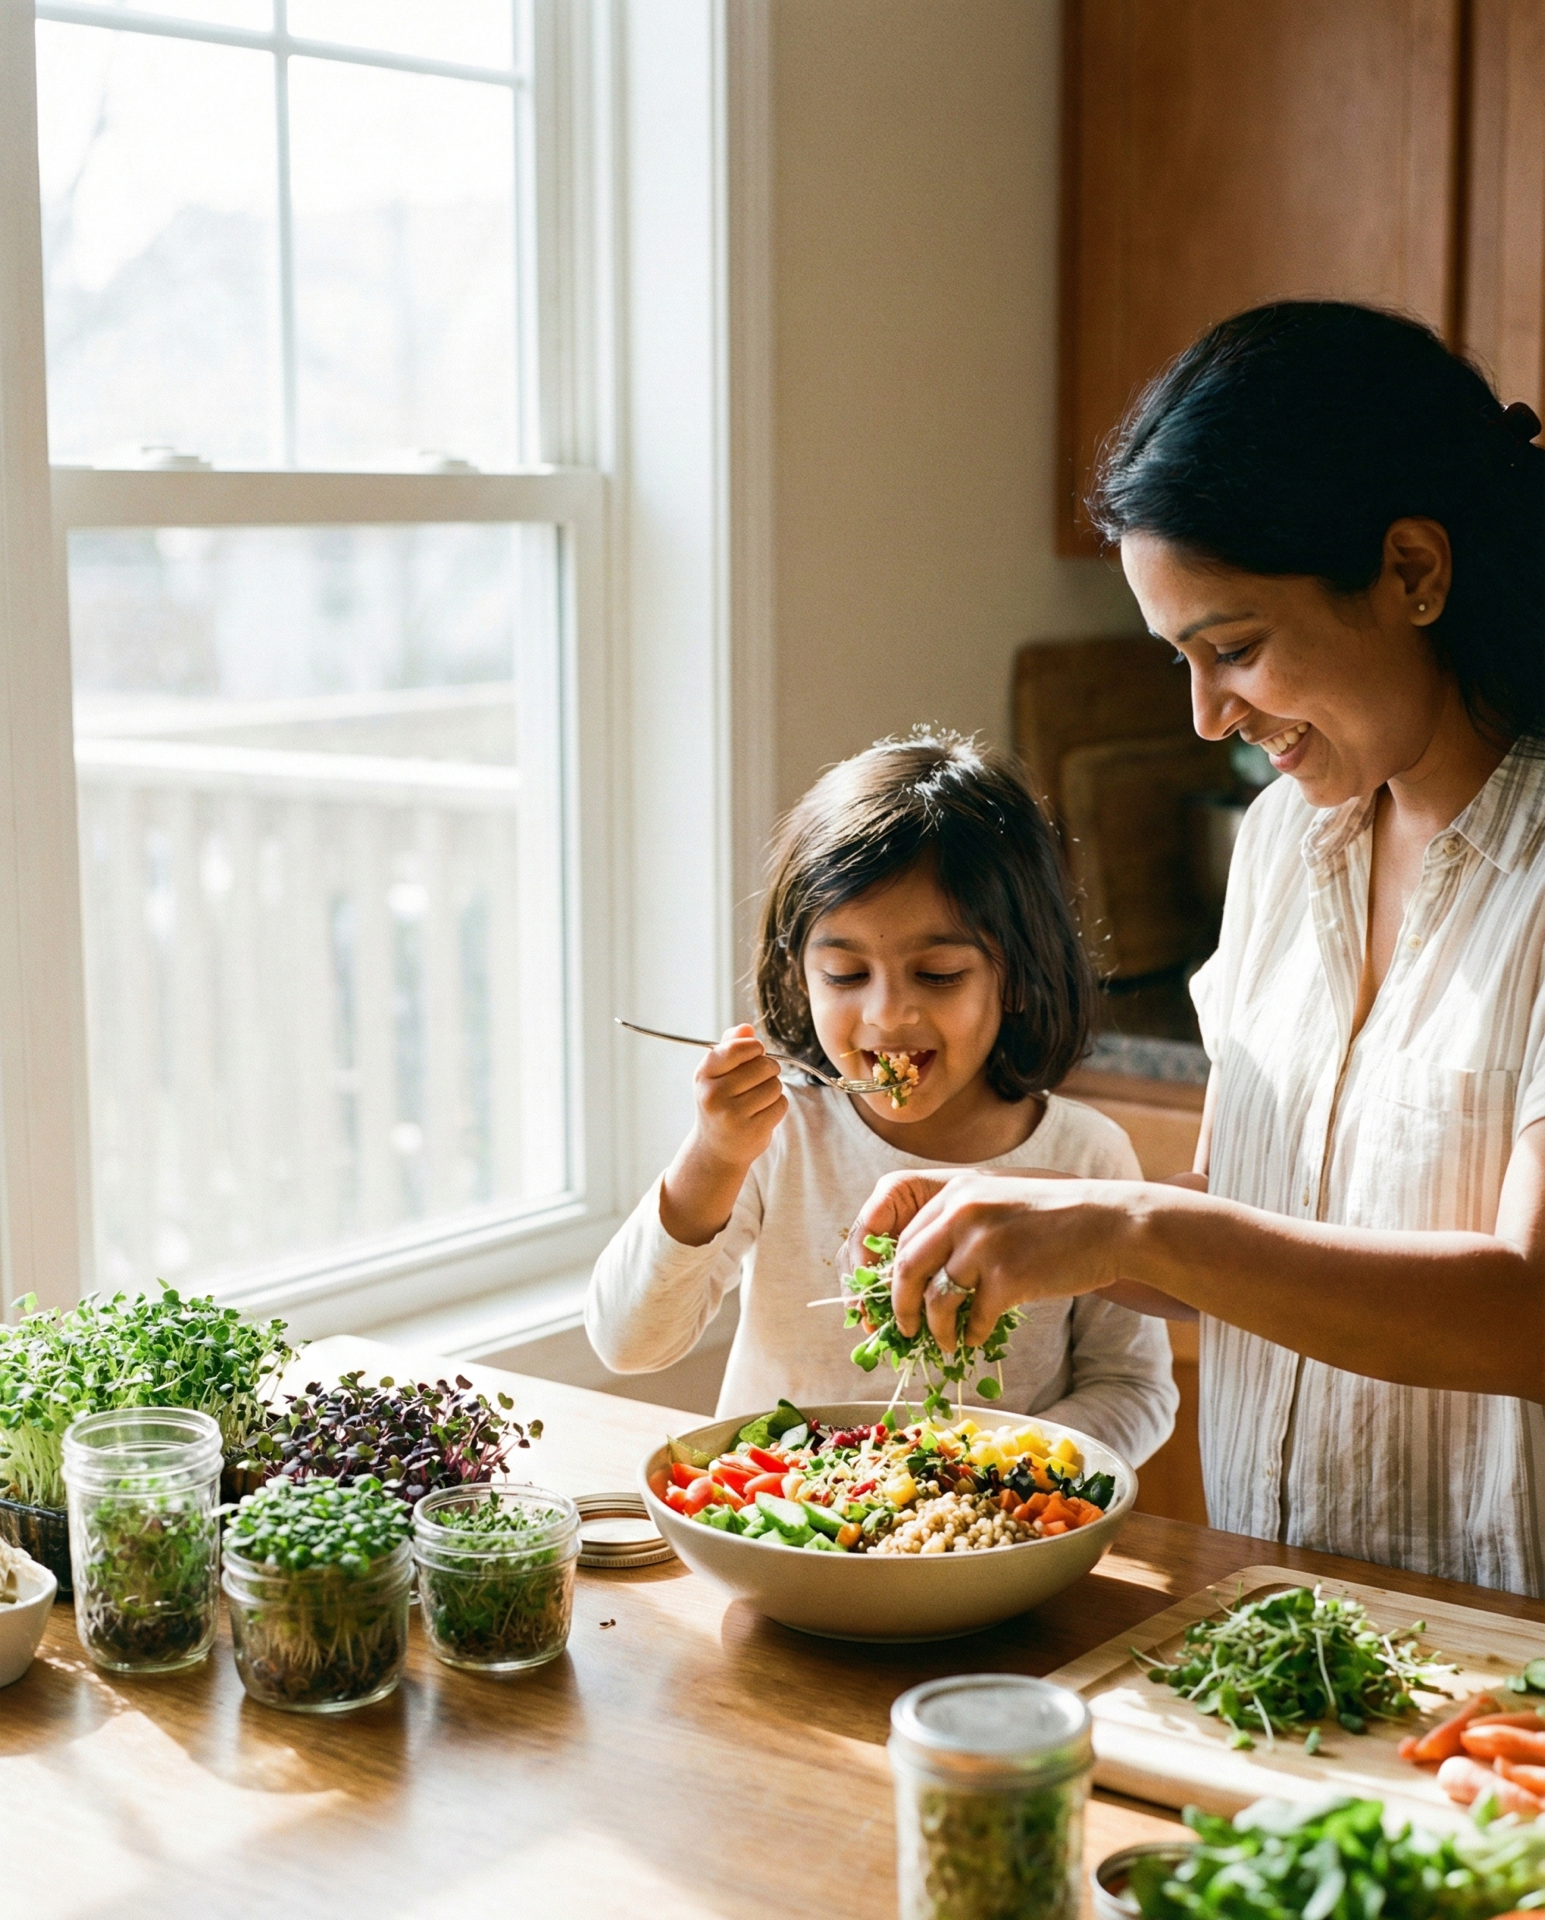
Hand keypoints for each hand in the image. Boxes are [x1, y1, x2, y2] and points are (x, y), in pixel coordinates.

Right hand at [690, 1024, 786, 1165]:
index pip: (738, 1048)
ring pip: (774, 1086)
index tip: (757, 1053)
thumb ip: (730, 1046)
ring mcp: (732, 1115)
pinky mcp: (751, 1131)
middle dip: (769, 1068)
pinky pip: (780, 1105)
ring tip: (760, 1097)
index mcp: (703, 1074)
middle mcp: (714, 1094)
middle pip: (763, 1066)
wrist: (715, 1148)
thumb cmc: (720, 1102)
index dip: (755, 1048)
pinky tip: (763, 1112)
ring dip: (773, 1088)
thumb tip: (746, 1027)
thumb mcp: (716, 1074)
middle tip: (762, 1077)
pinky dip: (777, 1106)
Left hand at [855, 1170, 1139, 1351]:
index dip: (890, 1278)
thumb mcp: (997, 1200)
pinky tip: (982, 1337)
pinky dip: (975, 1335)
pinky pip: (976, 1318)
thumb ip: (957, 1223)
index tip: (891, 1301)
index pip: (903, 1239)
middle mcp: (962, 1213)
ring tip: (946, 1343)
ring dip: (937, 1330)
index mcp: (956, 1193)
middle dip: (901, 1307)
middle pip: (907, 1269)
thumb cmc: (1056, 1217)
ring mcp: (983, 1245)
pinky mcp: (1008, 1276)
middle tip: (906, 1330)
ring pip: (936, 1300)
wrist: (1111, 1224)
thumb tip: (916, 1272)